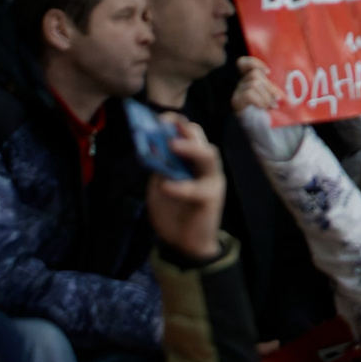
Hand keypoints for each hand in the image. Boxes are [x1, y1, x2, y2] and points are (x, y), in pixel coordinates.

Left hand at [144, 112, 228, 256]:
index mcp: (192, 159)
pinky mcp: (211, 198)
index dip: (175, 122)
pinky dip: (181, 186)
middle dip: (184, 129)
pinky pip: (197, 189)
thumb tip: (149, 146)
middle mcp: (204, 165)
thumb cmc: (173, 210)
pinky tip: (166, 187)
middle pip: (200, 138)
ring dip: (191, 148)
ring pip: (208, 156)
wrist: (185, 243)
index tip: (158, 118)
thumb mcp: (160, 184)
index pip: (188, 133)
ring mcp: (211, 180)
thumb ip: (160, 167)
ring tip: (172, 146)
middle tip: (166, 125)